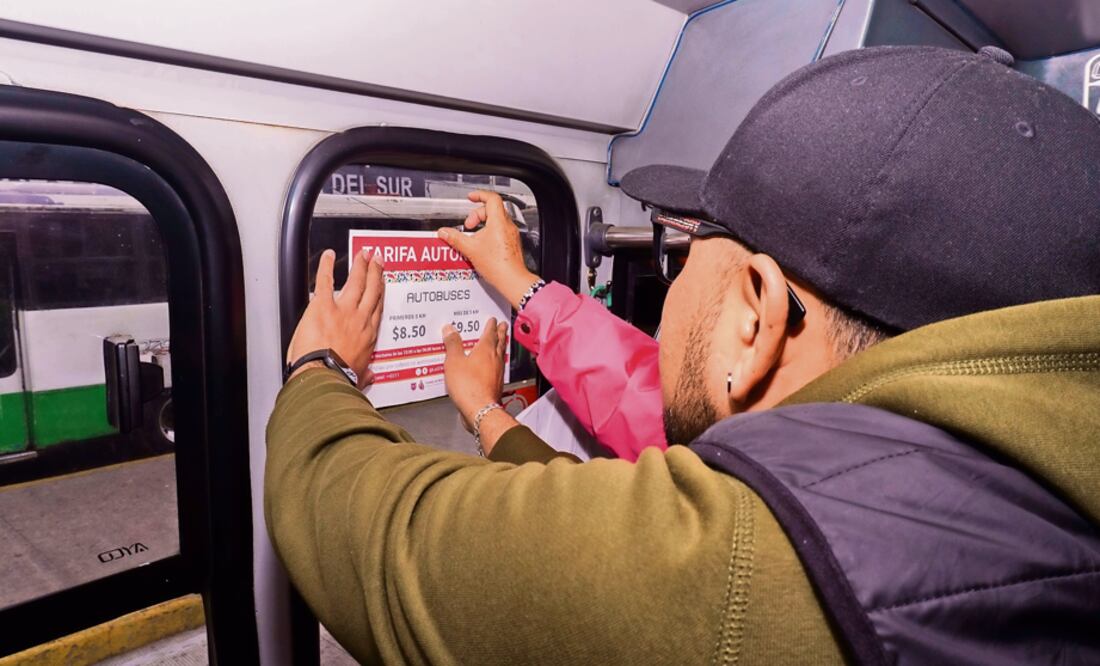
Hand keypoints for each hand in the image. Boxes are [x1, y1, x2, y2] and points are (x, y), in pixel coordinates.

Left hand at [287, 248, 384, 387]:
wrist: (325, 377)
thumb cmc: (339, 379)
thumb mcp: (358, 377)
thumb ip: (364, 373)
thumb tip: (369, 377)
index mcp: (368, 336)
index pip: (377, 309)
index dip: (381, 293)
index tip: (382, 284)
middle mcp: (360, 319)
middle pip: (372, 290)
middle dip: (375, 273)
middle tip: (377, 260)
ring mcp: (343, 311)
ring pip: (356, 283)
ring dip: (360, 266)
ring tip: (363, 254)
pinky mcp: (323, 307)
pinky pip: (325, 281)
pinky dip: (326, 266)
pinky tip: (328, 256)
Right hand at [437, 190, 539, 308]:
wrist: (512, 280)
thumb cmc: (498, 265)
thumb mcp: (470, 249)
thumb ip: (455, 238)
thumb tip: (444, 232)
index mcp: (499, 222)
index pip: (492, 198)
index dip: (480, 195)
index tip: (471, 197)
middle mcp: (508, 226)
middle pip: (492, 209)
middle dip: (477, 214)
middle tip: (468, 225)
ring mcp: (512, 235)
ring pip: (497, 220)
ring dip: (483, 224)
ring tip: (474, 236)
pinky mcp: (512, 244)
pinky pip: (501, 231)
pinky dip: (490, 233)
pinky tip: (482, 245)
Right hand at [442, 316, 509, 426]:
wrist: (480, 409)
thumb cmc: (468, 385)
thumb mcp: (454, 361)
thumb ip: (452, 344)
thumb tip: (450, 329)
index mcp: (486, 349)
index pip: (490, 333)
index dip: (491, 325)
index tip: (493, 320)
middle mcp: (495, 359)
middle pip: (500, 342)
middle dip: (501, 333)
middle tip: (503, 326)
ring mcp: (497, 372)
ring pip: (501, 355)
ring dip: (500, 347)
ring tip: (499, 343)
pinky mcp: (496, 384)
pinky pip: (497, 368)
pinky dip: (496, 362)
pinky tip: (492, 366)